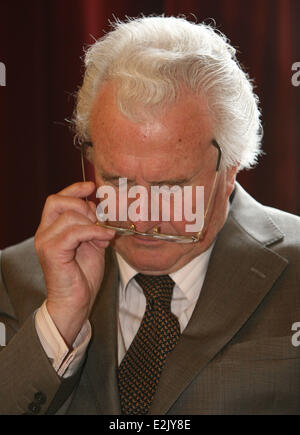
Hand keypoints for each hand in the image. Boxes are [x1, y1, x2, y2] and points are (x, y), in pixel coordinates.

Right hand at [34, 182, 114, 346]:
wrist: (75, 302)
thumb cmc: (83, 275)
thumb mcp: (91, 244)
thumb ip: (92, 226)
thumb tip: (99, 210)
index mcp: (52, 229)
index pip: (57, 199)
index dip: (74, 189)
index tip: (92, 186)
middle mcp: (44, 233)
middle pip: (58, 201)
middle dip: (83, 206)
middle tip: (98, 221)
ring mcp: (46, 241)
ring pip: (70, 216)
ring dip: (93, 223)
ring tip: (104, 237)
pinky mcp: (52, 251)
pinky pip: (75, 231)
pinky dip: (93, 232)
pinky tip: (104, 239)